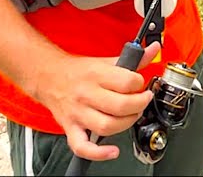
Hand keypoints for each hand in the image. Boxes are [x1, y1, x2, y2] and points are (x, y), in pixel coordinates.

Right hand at [33, 42, 161, 161]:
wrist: (48, 77)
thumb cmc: (78, 71)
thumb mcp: (106, 61)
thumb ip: (133, 59)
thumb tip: (154, 50)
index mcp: (96, 75)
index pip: (127, 82)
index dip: (140, 84)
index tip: (140, 85)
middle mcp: (87, 94)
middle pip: (120, 106)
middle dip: (139, 105)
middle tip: (142, 101)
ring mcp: (78, 113)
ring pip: (107, 126)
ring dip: (126, 124)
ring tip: (131, 116)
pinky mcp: (71, 128)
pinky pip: (83, 147)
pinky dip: (99, 153)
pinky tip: (112, 151)